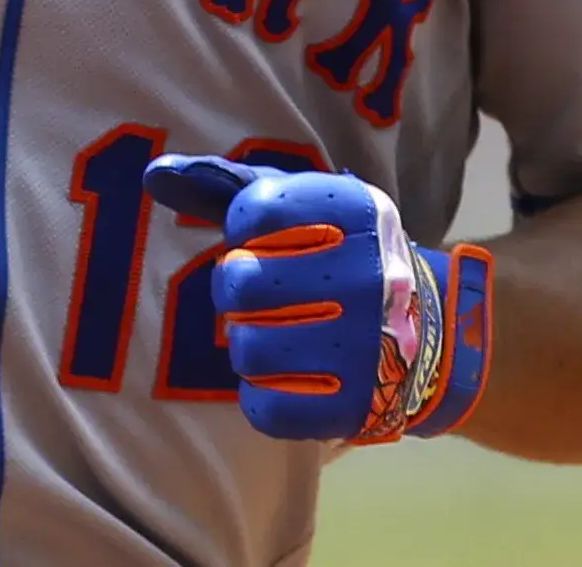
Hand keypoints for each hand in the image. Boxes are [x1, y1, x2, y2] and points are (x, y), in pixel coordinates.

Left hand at [144, 154, 490, 443]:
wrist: (426, 333)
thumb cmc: (337, 255)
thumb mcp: (298, 204)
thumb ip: (222, 184)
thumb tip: (155, 174)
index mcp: (357, 211)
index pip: (250, 213)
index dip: (244, 230)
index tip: (270, 238)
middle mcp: (368, 274)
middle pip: (240, 282)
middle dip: (238, 288)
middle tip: (264, 293)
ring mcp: (365, 344)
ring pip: (246, 346)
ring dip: (250, 341)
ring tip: (279, 331)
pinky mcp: (355, 406)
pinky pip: (264, 407)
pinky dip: (264, 394)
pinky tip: (291, 374)